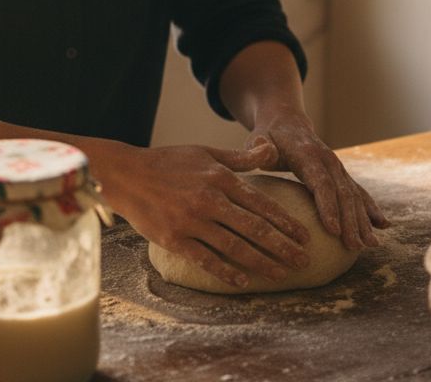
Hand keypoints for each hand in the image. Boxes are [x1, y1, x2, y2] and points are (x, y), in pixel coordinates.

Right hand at [97, 141, 311, 288]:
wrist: (126, 175)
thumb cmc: (169, 162)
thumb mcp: (207, 152)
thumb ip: (241, 157)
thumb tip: (271, 150)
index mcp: (220, 178)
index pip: (261, 203)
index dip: (286, 222)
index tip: (304, 235)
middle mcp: (209, 200)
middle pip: (254, 228)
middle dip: (282, 246)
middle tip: (303, 260)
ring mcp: (191, 221)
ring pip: (234, 247)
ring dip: (261, 262)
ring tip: (281, 274)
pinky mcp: (174, 239)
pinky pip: (205, 259)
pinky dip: (226, 271)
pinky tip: (244, 281)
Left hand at [243, 106, 388, 250]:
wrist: (287, 122)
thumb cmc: (268, 137)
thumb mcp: (258, 139)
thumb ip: (259, 148)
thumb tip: (267, 151)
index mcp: (307, 155)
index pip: (321, 183)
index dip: (328, 207)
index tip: (334, 231)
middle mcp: (328, 161)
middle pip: (343, 193)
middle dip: (350, 221)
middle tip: (354, 247)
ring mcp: (338, 168)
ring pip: (354, 195)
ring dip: (364, 220)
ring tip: (372, 245)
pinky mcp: (341, 174)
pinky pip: (359, 192)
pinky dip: (371, 209)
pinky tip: (383, 225)